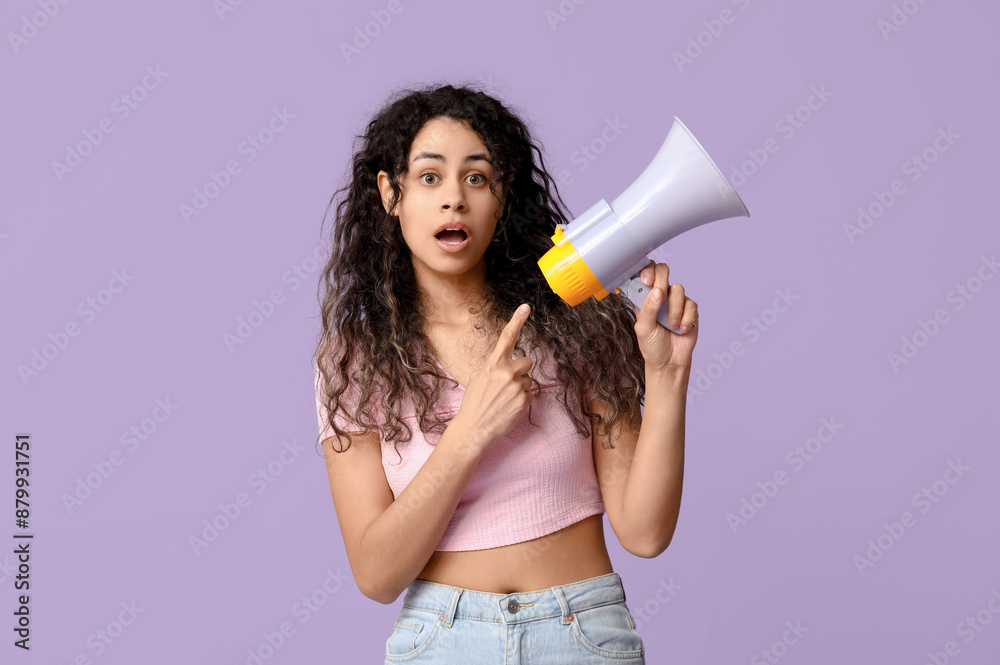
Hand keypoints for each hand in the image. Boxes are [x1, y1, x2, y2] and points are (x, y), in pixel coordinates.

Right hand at [453, 304, 533, 450]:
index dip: (517, 320)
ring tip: (505, 399)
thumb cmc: (474, 403)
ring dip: (520, 387)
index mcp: (493, 364)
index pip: (507, 337)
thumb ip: (492, 367)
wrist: (474, 428)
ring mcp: (517, 386)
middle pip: (527, 361)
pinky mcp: (524, 400)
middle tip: (508, 384)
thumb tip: (503, 365)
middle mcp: (507, 372)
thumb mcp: (477, 378)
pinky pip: (529, 395)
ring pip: (528, 380)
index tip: (526, 307)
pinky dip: (522, 401)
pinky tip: (509, 407)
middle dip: (521, 370)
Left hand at [632, 261, 698, 371]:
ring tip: (671, 325)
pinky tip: (681, 329)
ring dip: (675, 308)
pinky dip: (686, 318)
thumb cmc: (652, 346)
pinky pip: (691, 304)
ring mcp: (675, 302)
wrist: (670, 363)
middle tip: (660, 295)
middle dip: (662, 281)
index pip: (645, 273)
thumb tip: (657, 291)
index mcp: (644, 298)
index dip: (646, 270)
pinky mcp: (690, 310)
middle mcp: (660, 296)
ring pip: (678, 289)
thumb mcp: (643, 329)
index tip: (646, 280)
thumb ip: (647, 309)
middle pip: (663, 271)